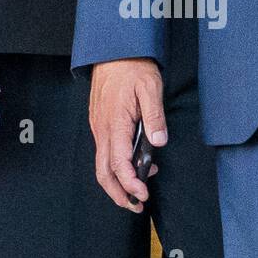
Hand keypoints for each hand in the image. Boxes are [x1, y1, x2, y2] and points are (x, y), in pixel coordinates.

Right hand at [89, 58, 166, 210]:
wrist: (113, 51)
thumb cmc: (132, 68)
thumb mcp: (150, 88)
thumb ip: (154, 117)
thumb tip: (158, 142)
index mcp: (114, 123)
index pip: (118, 164)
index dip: (130, 183)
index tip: (144, 194)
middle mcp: (102, 128)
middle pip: (102, 172)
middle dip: (118, 194)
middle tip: (137, 206)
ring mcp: (98, 126)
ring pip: (101, 163)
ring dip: (117, 182)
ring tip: (140, 188)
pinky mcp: (99, 123)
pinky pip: (104, 151)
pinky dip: (116, 166)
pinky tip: (135, 162)